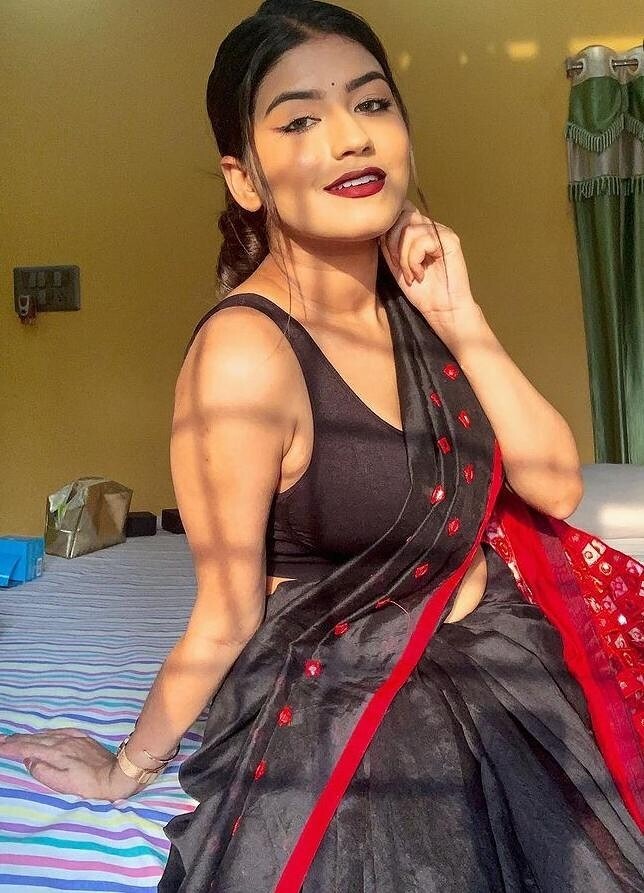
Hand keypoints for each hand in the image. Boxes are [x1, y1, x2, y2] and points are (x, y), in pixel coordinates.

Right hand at [0, 728, 146, 801]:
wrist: (115, 776)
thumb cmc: (89, 785)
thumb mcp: (63, 784)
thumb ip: (44, 772)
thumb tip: (29, 760)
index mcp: (56, 754)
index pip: (28, 748)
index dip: (12, 747)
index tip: (0, 746)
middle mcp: (63, 742)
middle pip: (35, 739)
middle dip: (17, 739)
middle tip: (2, 739)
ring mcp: (74, 739)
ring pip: (47, 735)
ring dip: (30, 735)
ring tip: (17, 736)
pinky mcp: (83, 739)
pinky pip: (61, 731)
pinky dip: (48, 733)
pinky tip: (45, 733)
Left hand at [378, 199, 479, 325]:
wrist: (441, 310)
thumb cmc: (420, 291)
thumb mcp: (396, 265)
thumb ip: (389, 244)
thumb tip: (379, 227)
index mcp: (420, 230)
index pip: (399, 214)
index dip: (388, 234)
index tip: (391, 259)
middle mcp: (432, 227)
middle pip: (403, 217)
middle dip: (393, 244)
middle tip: (398, 266)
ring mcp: (442, 232)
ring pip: (410, 231)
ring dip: (404, 258)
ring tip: (412, 274)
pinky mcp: (450, 241)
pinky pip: (422, 241)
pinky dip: (415, 261)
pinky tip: (421, 275)